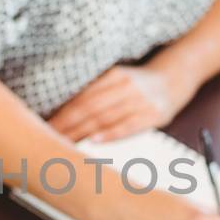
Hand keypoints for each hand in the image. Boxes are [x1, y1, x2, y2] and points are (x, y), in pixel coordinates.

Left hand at [47, 66, 188, 142]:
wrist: (176, 79)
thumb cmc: (139, 84)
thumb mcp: (118, 80)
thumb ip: (96, 93)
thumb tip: (64, 114)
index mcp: (113, 76)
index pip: (82, 97)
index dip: (62, 113)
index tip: (44, 125)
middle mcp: (126, 86)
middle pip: (89, 108)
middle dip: (66, 124)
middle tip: (48, 138)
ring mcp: (141, 100)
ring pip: (105, 118)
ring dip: (82, 132)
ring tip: (63, 143)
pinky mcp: (154, 114)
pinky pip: (129, 126)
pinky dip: (111, 134)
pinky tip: (95, 140)